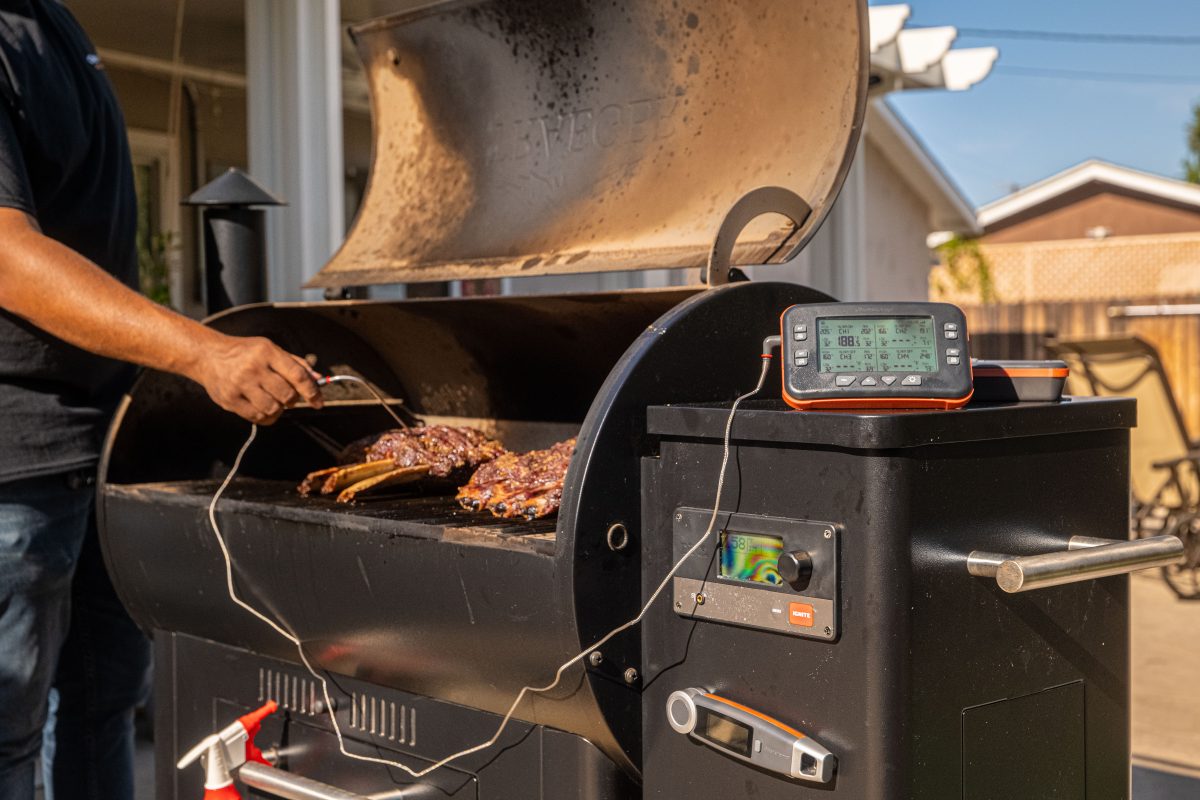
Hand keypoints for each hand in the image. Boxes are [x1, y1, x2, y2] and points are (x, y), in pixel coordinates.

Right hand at [189, 333, 322, 424]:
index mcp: (267, 352)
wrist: (208, 355)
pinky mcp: (229, 400)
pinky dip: (266, 416)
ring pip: (273, 409)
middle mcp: (253, 368)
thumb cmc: (244, 353)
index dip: (312, 391)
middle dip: (293, 400)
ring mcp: (240, 384)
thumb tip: (317, 378)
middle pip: (287, 395)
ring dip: (279, 408)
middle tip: (288, 396)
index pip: (297, 375)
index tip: (318, 401)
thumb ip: (295, 364)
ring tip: (273, 399)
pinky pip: (257, 417)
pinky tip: (263, 406)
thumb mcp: (270, 349)